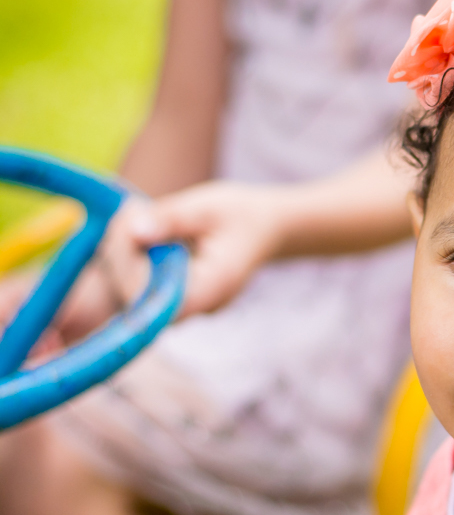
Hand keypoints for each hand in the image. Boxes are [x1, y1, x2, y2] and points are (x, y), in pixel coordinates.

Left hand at [117, 181, 283, 317]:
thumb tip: (133, 229)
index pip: (157, 297)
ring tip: (139, 216)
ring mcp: (189, 307)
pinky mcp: (178, 298)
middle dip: (124, 254)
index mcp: (213, 287)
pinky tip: (144, 231)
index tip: (129, 226)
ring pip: (137, 293)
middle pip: (141, 297)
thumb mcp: (208, 207)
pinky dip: (135, 259)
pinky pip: (144, 287)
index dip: (130, 267)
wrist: (268, 229)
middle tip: (131, 211)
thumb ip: (171, 218)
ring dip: (125, 255)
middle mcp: (200, 306)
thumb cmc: (243, 215)